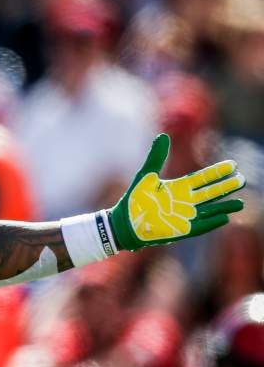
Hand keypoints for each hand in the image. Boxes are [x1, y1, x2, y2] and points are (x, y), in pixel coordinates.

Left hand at [108, 134, 245, 250]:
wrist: (124, 223)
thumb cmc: (134, 200)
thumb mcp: (146, 176)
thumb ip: (156, 157)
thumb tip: (163, 136)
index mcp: (178, 188)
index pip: (202, 178)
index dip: (217, 172)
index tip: (232, 165)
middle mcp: (185, 201)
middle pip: (210, 193)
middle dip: (225, 187)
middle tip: (242, 180)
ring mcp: (184, 216)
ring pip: (209, 210)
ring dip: (224, 207)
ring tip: (240, 204)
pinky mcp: (181, 230)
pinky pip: (200, 227)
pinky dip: (211, 223)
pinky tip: (224, 218)